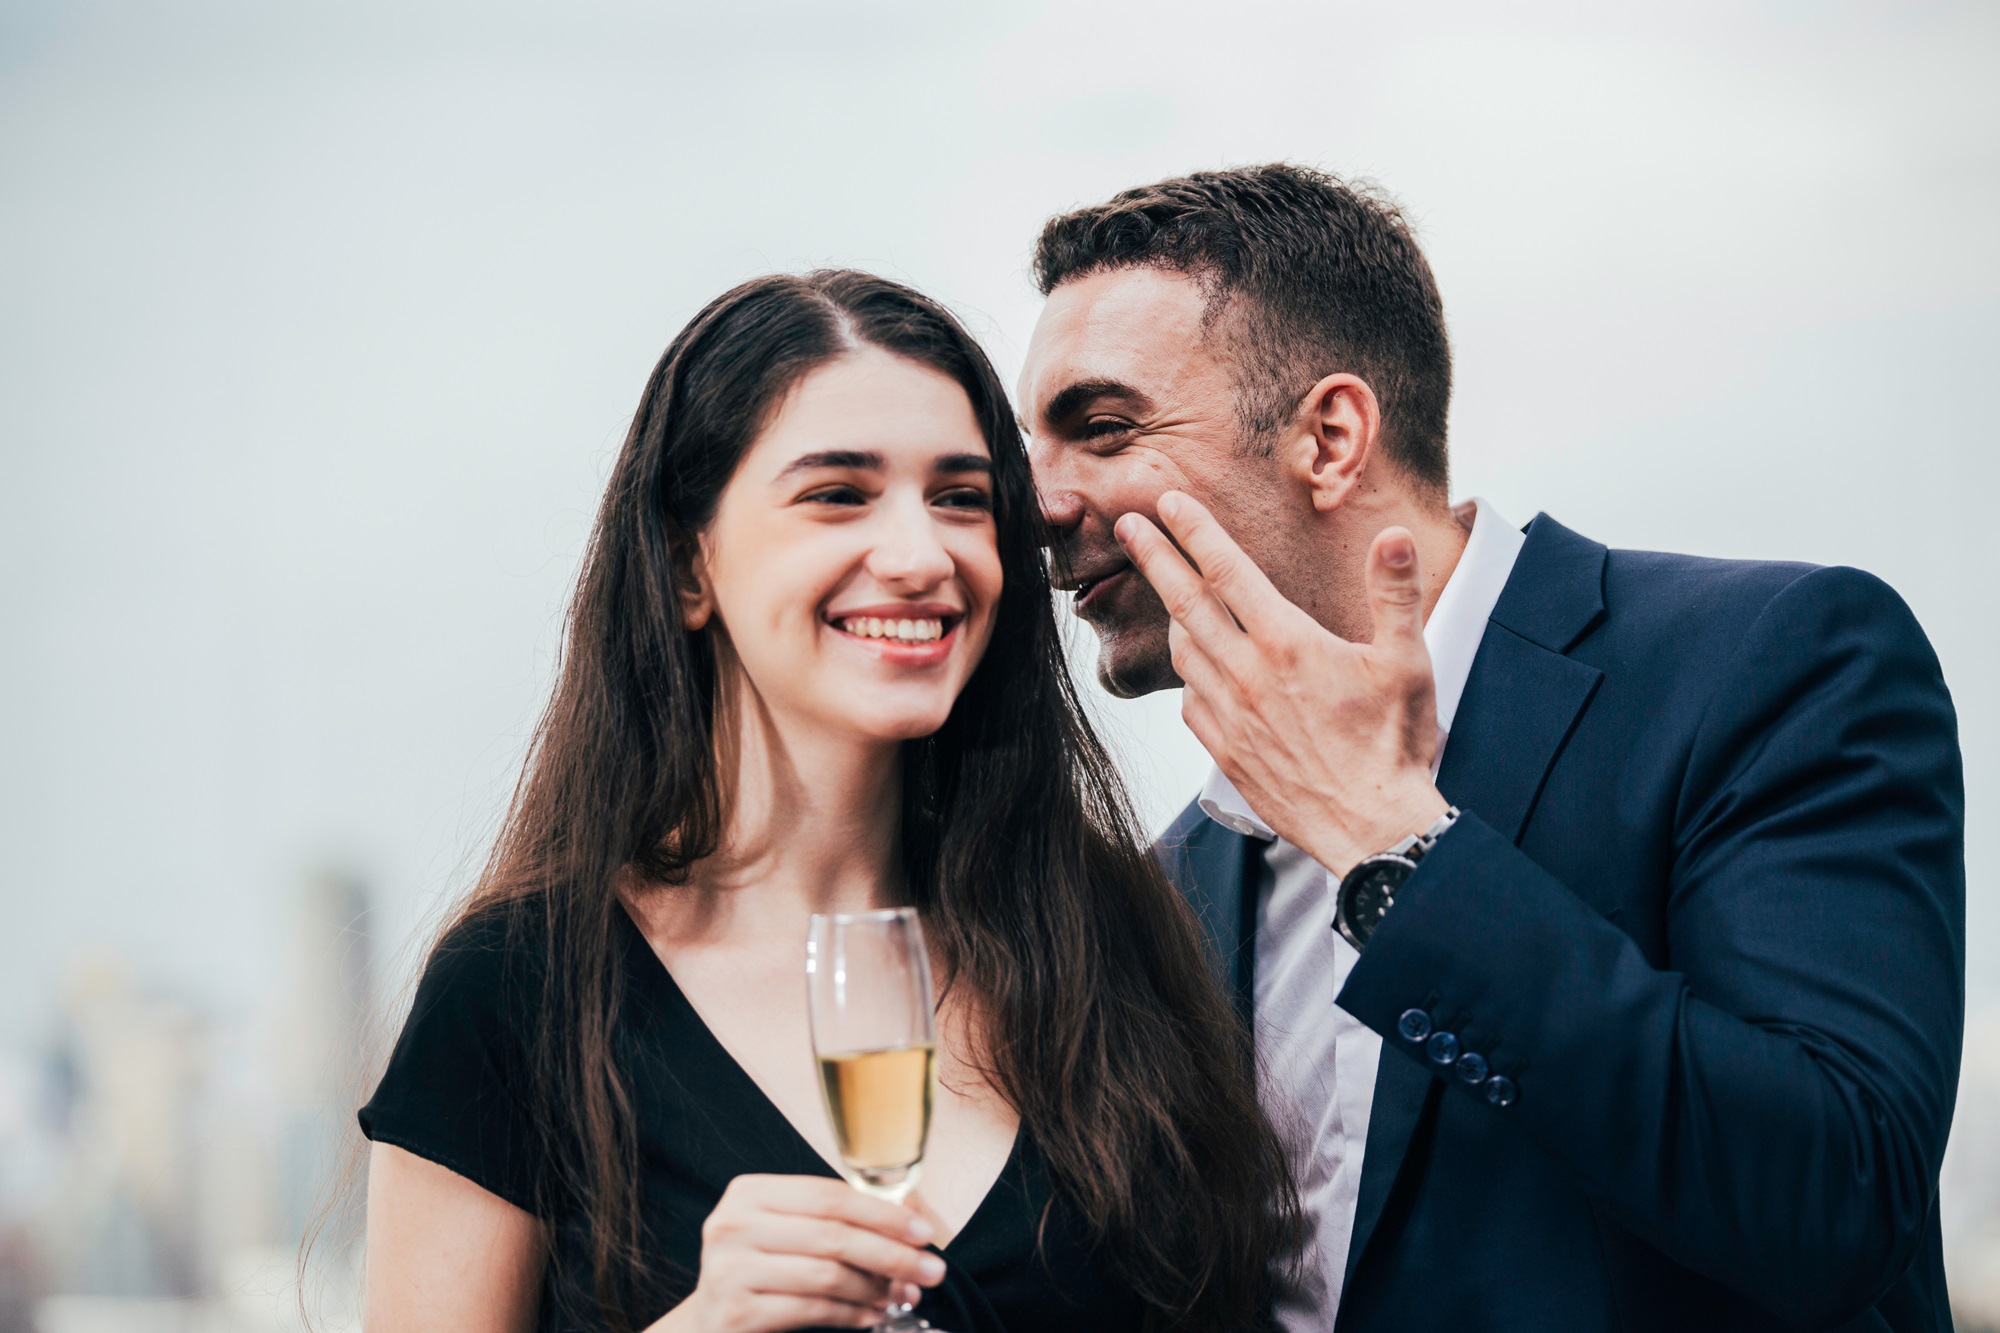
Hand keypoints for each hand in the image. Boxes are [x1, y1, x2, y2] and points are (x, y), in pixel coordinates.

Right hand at [656, 1175, 945, 1332]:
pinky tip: (872, 1316)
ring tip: (901, 1297)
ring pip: (827, 1275)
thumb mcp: (790, 1231)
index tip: (924, 1232)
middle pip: (834, 1235)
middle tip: (931, 1270)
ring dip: (875, 1289)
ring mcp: (730, 1270)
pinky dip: (852, 1314)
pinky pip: (812, 1310)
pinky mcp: (736, 1312)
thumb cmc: (760, 1268)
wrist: (709, 1321)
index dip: (884, 1213)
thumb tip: (911, 1212)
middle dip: (892, 1254)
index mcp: (749, 1192)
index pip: (830, 1196)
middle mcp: (733, 1225)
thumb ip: (838, 1218)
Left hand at [1114, 491, 1449, 876]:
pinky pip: (1191, 702)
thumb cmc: (1393, 745)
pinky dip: (1189, 676)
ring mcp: (1230, 715)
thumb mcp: (1408, 662)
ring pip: (1184, 652)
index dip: (1194, 530)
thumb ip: (1396, 593)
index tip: (1167, 502)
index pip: (1227, 570)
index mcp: (1287, 642)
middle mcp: (1247, 674)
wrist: (1371, 828)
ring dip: (1171, 615)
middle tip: (1125, 526)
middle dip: (1153, 557)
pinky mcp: (1226, 752)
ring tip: (1169, 592)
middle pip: (1186, 602)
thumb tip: (1393, 534)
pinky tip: (1198, 670)